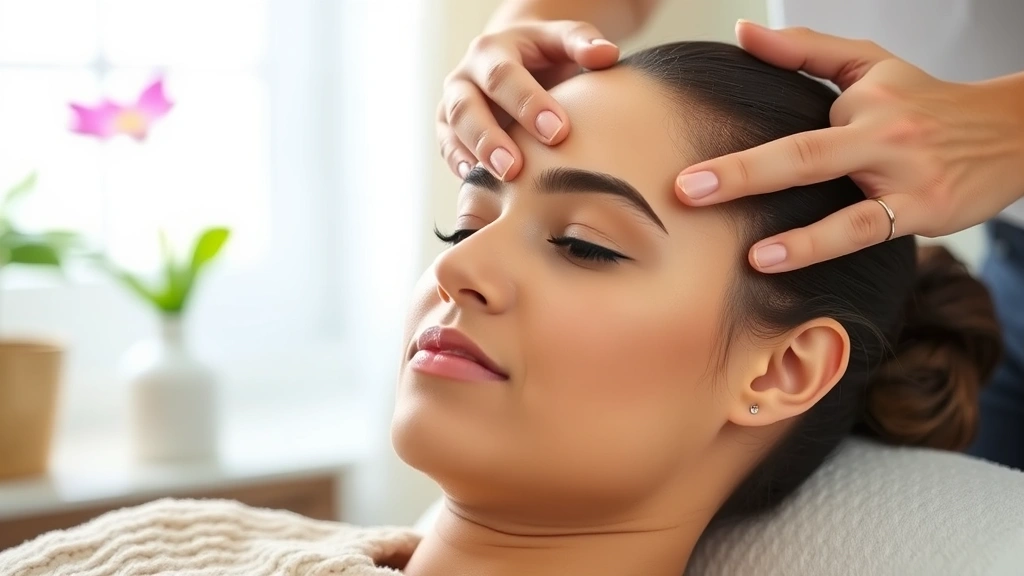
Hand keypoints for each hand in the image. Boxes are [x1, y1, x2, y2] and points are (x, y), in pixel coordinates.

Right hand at [437, 20, 619, 180]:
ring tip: (501, 180)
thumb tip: (606, 54)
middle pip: (467, 107)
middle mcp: (465, 77)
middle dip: (490, 138)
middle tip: (516, 168)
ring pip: (454, 130)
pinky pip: (448, 150)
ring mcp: (452, 105)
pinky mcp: (448, 131)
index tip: (558, 131)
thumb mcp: (561, 40)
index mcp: (492, 51)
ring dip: (476, 157)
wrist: (515, 59)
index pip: (504, 76)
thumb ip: (582, 42)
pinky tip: (477, 183)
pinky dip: (461, 167)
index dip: (528, 103)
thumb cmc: (543, 55)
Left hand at [674, 21, 1023, 272]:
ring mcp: (902, 174)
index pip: (789, 114)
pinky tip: (774, 261)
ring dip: (792, 232)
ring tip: (748, 253)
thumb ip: (804, 51)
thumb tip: (743, 33)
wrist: (1011, 132)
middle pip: (801, 152)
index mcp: (860, 99)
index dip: (735, 139)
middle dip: (739, 173)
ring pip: (837, 199)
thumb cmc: (926, 102)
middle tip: (685, 190)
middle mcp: (880, 133)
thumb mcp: (871, 65)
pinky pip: (862, 231)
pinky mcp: (921, 210)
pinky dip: (818, 247)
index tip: (683, 161)